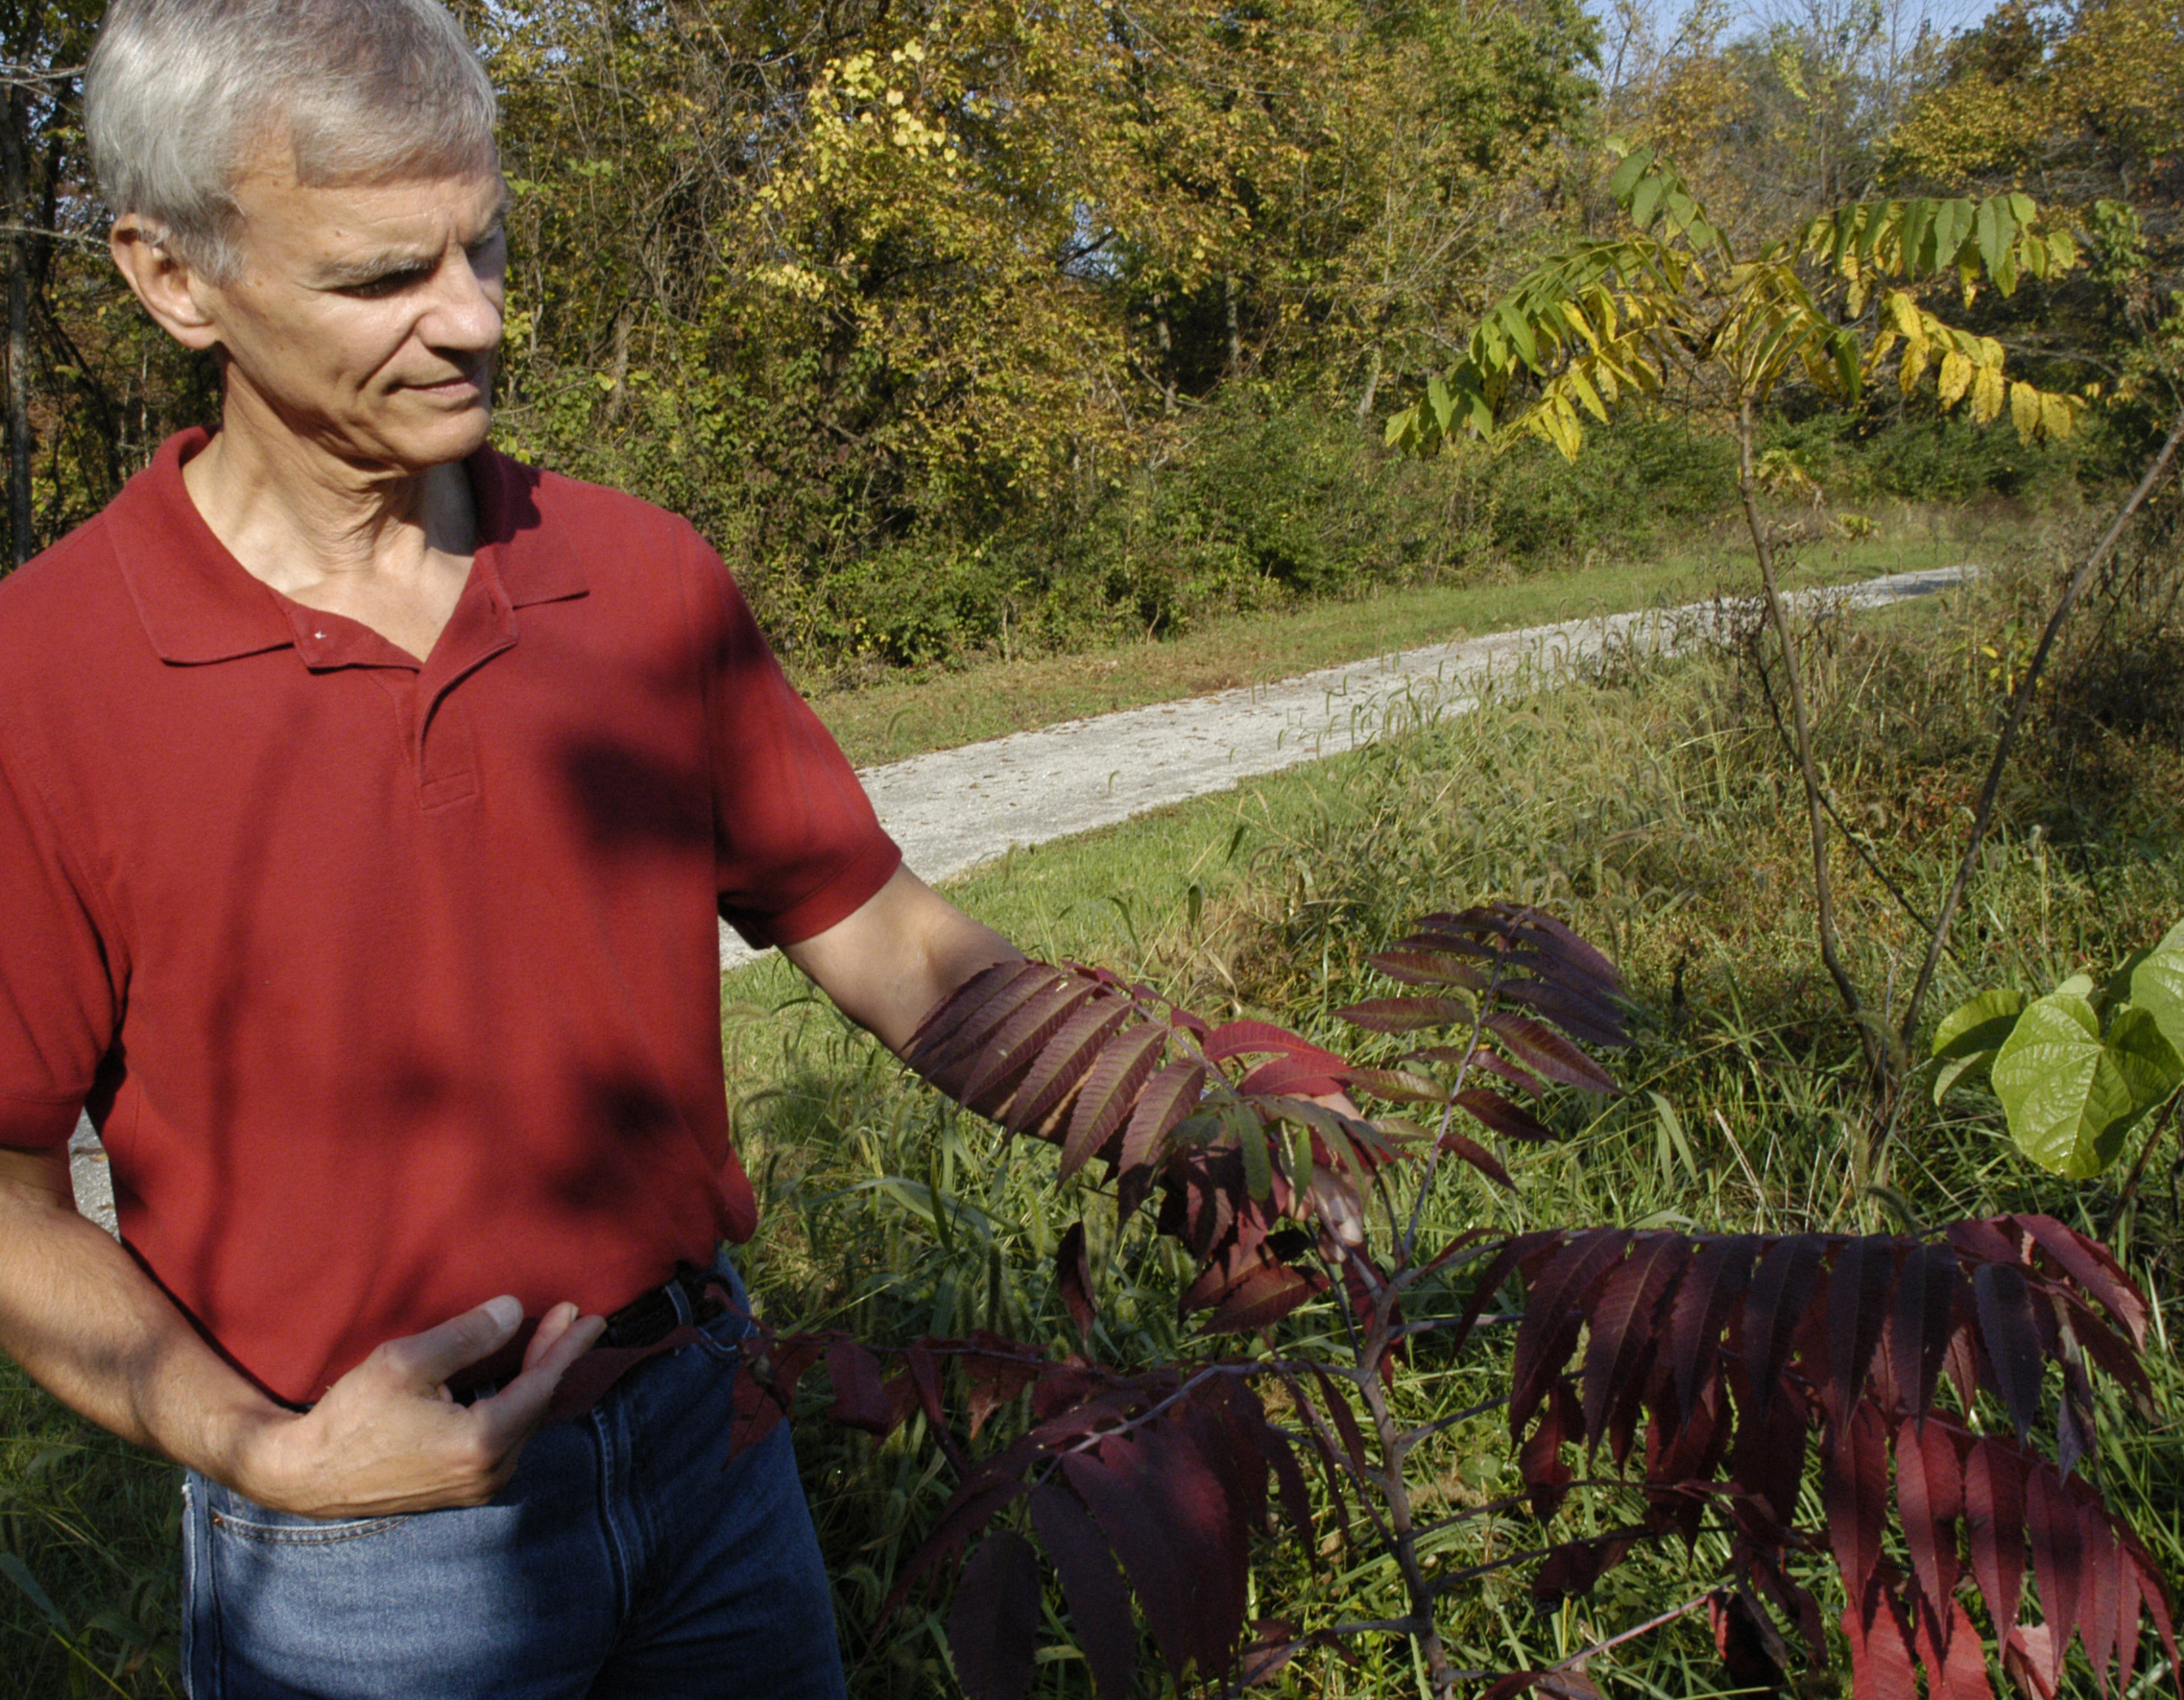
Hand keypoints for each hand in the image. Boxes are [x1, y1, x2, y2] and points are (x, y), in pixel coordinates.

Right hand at [233, 1296, 604, 1518]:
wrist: (306, 1475)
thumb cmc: (351, 1417)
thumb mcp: (406, 1362)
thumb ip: (466, 1336)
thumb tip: (514, 1311)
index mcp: (481, 1442)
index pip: (541, 1386)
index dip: (567, 1348)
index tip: (590, 1318)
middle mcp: (488, 1472)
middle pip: (535, 1404)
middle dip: (553, 1358)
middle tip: (572, 1319)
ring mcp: (476, 1487)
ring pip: (521, 1423)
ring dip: (534, 1380)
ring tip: (549, 1342)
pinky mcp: (460, 1490)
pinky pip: (502, 1439)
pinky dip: (513, 1404)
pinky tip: (515, 1380)